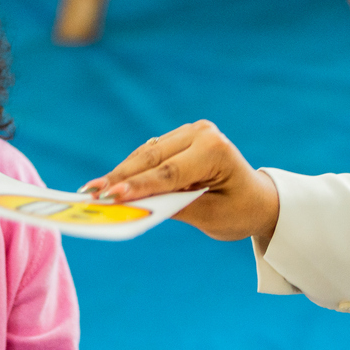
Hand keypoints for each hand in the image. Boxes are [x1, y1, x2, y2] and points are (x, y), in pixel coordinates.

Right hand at [83, 121, 279, 242]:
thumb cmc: (239, 211)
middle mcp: (202, 133)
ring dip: (120, 173)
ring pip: (146, 154)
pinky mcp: (179, 139)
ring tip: (92, 190)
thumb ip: (175, 208)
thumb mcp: (211, 217)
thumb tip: (136, 204)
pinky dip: (130, 169)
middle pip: (152, 158)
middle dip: (120, 177)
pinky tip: (109, 182)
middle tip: (91, 193)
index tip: (112, 196)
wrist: (257, 199)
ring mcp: (190, 132)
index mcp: (215, 150)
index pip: (170, 172)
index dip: (139, 185)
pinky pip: (149, 155)